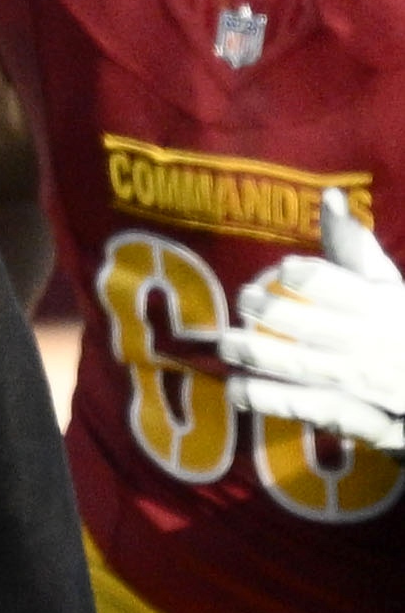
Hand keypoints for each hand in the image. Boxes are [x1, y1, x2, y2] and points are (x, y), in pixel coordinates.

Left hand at [212, 191, 404, 447]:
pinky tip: (237, 388)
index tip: (284, 269)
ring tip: (226, 342)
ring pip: (300, 365)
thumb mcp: (387, 285)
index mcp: (384, 305)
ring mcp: (359, 381)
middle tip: (243, 299)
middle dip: (269, 310)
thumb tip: (329, 197)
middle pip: (309, 324)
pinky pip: (303, 406)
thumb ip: (354, 246)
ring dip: (256, 353)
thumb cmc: (398, 324)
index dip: (306, 275)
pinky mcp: (352, 415)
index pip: (338, 285)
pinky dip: (268, 398)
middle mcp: (370, 343)